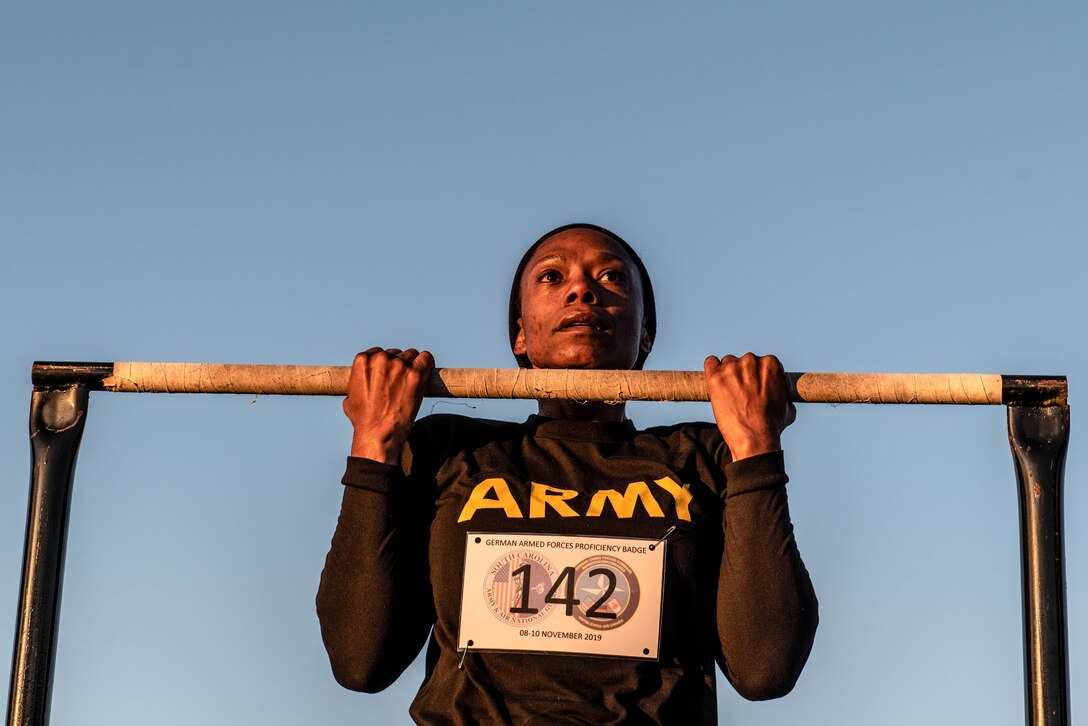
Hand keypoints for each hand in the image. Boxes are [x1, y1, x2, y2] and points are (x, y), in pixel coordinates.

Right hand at [343, 348, 433, 463]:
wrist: (378, 433)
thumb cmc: (363, 420)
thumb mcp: (350, 398)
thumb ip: (356, 384)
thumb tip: (359, 384)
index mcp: (363, 360)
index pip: (379, 352)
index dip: (385, 364)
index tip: (390, 374)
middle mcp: (381, 358)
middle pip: (396, 354)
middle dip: (399, 365)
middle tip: (402, 382)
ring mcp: (399, 365)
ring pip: (411, 355)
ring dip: (412, 365)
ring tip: (412, 382)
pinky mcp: (415, 373)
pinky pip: (426, 358)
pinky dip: (427, 363)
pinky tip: (427, 371)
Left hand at [703, 353, 795, 460]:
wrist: (755, 438)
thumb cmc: (773, 425)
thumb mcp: (788, 405)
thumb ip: (782, 391)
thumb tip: (782, 391)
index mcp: (771, 363)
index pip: (761, 362)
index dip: (757, 376)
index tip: (754, 387)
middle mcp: (751, 361)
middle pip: (743, 361)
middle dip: (742, 375)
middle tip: (742, 394)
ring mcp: (732, 368)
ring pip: (727, 363)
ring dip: (727, 375)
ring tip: (729, 394)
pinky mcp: (715, 376)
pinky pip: (710, 363)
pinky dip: (712, 370)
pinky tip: (715, 382)